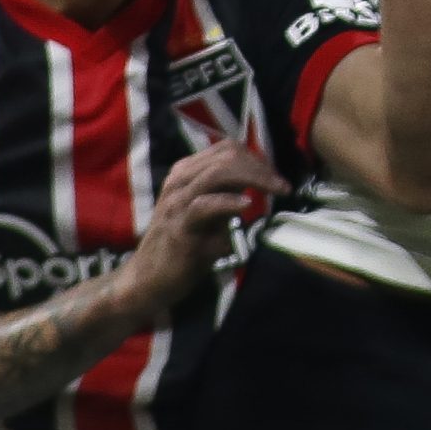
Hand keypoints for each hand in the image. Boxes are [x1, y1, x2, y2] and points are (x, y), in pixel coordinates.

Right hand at [120, 140, 288, 312]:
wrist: (148, 280)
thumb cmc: (183, 246)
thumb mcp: (211, 214)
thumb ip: (230, 195)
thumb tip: (263, 183)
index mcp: (187, 173)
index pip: (228, 149)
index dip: (257, 160)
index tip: (276, 180)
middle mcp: (180, 180)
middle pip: (227, 155)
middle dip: (261, 167)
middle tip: (282, 187)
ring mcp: (177, 202)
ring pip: (218, 172)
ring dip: (255, 178)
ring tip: (277, 190)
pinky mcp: (178, 228)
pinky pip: (204, 206)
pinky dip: (229, 202)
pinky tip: (247, 207)